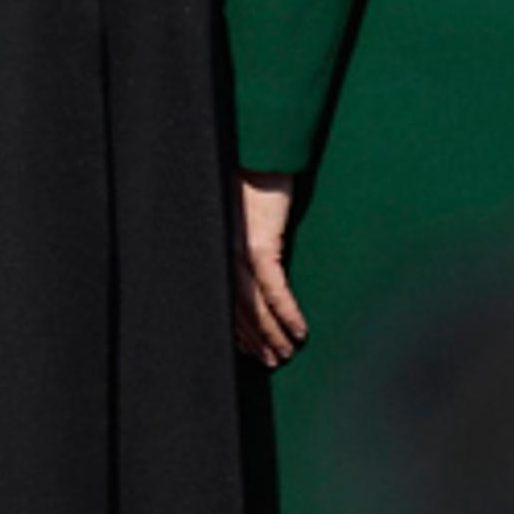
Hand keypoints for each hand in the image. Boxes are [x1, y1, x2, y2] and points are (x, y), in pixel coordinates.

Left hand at [235, 169, 308, 367]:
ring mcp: (237, 248)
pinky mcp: (260, 242)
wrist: (258, 153)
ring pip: (252, 304)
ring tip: (284, 354)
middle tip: (270, 361)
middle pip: (234, 307)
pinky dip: (286, 312)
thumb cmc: (248, 183)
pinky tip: (299, 331)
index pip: (221, 297)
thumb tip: (254, 269)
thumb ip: (240, 243)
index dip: (235, 326)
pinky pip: (273, 287)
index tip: (247, 348)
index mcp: (214, 247)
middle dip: (253, 337)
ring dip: (270, 333)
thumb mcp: (239, 218)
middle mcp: (220, 251)